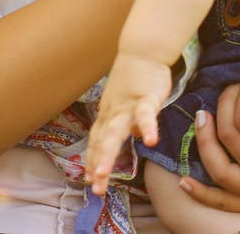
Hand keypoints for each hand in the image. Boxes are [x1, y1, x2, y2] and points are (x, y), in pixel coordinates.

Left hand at [85, 53, 171, 194]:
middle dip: (97, 166)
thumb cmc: (135, 81)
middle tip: (95, 189)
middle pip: (102, 143)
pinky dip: (147, 127)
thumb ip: (127, 123)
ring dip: (108, 153)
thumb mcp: (126, 106)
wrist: (142, 51)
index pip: (97, 144)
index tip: (89, 182)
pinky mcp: (145, 98)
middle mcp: (112, 114)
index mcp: (107, 117)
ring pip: (114, 132)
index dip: (92, 162)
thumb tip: (132, 140)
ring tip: (104, 174)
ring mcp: (126, 106)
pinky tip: (149, 141)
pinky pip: (145, 114)